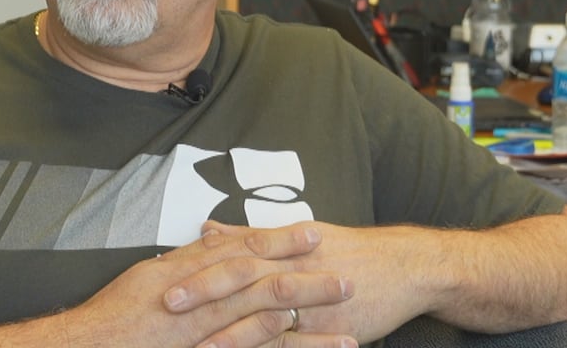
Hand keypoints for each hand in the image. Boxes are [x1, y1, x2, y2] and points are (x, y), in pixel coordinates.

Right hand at [64, 223, 356, 347]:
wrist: (91, 343)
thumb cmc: (114, 316)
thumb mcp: (147, 278)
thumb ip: (182, 262)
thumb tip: (207, 242)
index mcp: (189, 272)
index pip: (243, 249)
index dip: (280, 240)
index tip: (313, 232)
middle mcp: (201, 295)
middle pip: (263, 277)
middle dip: (306, 273)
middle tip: (346, 271)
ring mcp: (206, 327)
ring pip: (266, 315)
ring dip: (307, 311)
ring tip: (347, 314)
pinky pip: (250, 347)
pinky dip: (280, 344)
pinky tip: (305, 340)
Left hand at [191, 221, 432, 342]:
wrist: (404, 267)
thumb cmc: (347, 249)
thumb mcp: (297, 234)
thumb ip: (248, 235)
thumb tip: (206, 230)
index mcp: (280, 244)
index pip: (231, 252)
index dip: (197, 262)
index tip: (162, 271)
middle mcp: (292, 266)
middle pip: (241, 278)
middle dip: (203, 291)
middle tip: (167, 304)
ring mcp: (311, 298)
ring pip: (263, 315)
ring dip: (229, 330)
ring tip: (197, 345)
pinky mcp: (329, 326)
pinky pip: (293, 343)